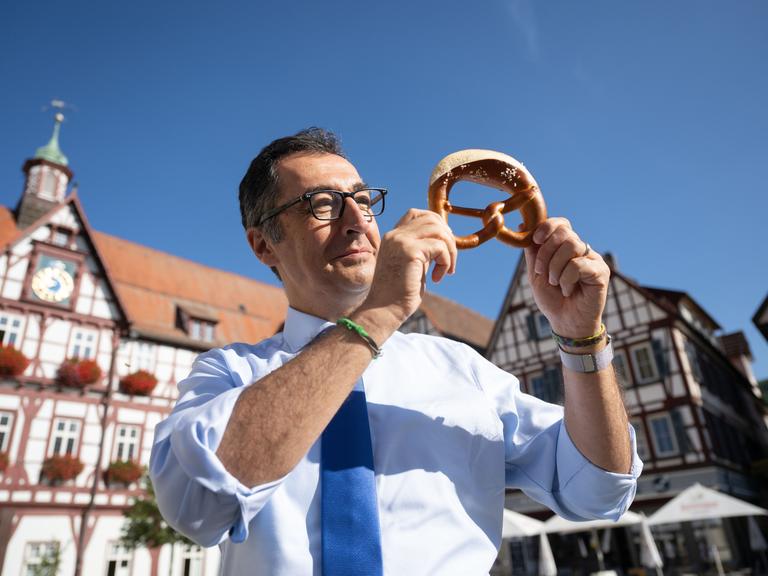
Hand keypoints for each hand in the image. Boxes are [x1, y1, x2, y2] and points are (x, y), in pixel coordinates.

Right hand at [361, 209, 456, 324]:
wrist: (383, 310)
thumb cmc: (398, 294)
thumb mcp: (412, 265)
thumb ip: (423, 250)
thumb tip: (445, 239)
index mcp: (392, 237)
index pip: (415, 213)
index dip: (435, 223)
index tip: (443, 244)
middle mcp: (394, 235)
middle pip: (431, 218)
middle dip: (448, 237)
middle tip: (449, 259)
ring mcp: (400, 241)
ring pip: (439, 231)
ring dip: (450, 250)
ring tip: (447, 270)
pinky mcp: (409, 251)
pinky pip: (440, 247)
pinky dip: (446, 262)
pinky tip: (437, 278)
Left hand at [523, 218, 608, 338]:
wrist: (565, 322)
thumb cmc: (552, 298)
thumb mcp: (535, 273)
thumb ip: (532, 251)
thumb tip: (522, 225)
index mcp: (566, 247)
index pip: (561, 224)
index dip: (547, 227)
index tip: (535, 240)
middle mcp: (582, 250)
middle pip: (564, 232)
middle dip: (546, 252)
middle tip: (542, 272)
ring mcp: (593, 259)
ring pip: (571, 246)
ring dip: (555, 267)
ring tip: (555, 283)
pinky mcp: (601, 271)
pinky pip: (578, 265)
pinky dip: (567, 279)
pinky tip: (568, 291)